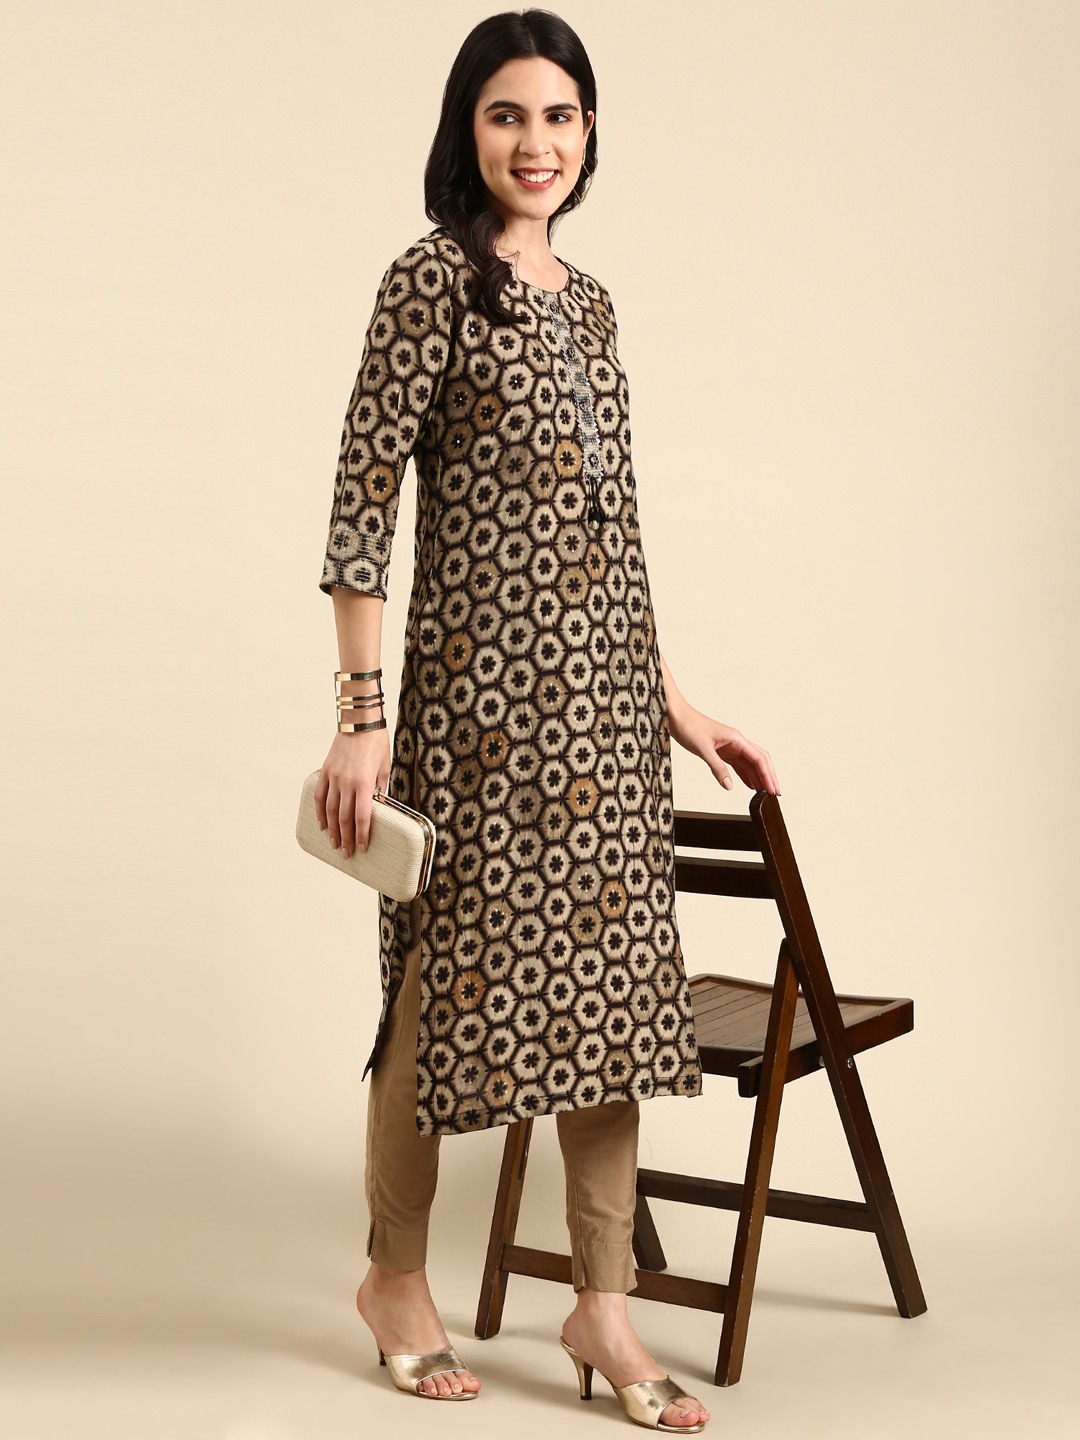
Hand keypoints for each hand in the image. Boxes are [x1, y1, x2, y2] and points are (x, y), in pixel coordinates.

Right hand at [314, 728, 390, 858]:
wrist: (359, 722)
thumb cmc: (377, 743)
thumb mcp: (385, 767)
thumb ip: (381, 789)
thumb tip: (380, 809)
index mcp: (365, 782)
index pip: (362, 816)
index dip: (362, 835)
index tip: (362, 848)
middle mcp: (347, 782)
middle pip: (344, 818)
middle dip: (345, 838)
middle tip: (346, 854)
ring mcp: (334, 777)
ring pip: (330, 810)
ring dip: (332, 829)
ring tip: (334, 844)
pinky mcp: (325, 771)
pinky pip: (320, 796)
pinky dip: (319, 811)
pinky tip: (322, 824)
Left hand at [667, 703, 779, 795]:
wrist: (676, 716)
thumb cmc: (688, 726)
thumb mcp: (703, 749)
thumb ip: (717, 768)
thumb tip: (729, 785)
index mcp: (736, 739)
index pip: (759, 758)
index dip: (768, 775)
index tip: (772, 789)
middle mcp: (736, 742)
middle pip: (759, 760)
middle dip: (768, 776)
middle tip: (774, 793)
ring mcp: (729, 746)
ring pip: (749, 763)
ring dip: (758, 777)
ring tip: (764, 793)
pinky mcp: (721, 750)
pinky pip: (738, 764)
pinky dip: (745, 775)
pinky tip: (749, 784)